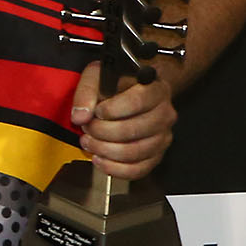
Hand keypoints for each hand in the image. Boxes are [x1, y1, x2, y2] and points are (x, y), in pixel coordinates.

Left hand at [69, 61, 175, 179]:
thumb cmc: (119, 83)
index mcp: (155, 89)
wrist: (134, 91)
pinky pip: (138, 170)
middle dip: (102, 132)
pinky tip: (100, 159)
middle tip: (87, 127)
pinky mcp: (156, 155)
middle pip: (133, 130)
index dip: (112, 110)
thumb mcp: (99, 76)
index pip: (137, 102)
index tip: (97, 111)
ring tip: (90, 142)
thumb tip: (81, 115)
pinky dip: (115, 169)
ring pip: (135, 152)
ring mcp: (162, 137)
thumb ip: (87, 92)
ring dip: (105, 150)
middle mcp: (164, 114)